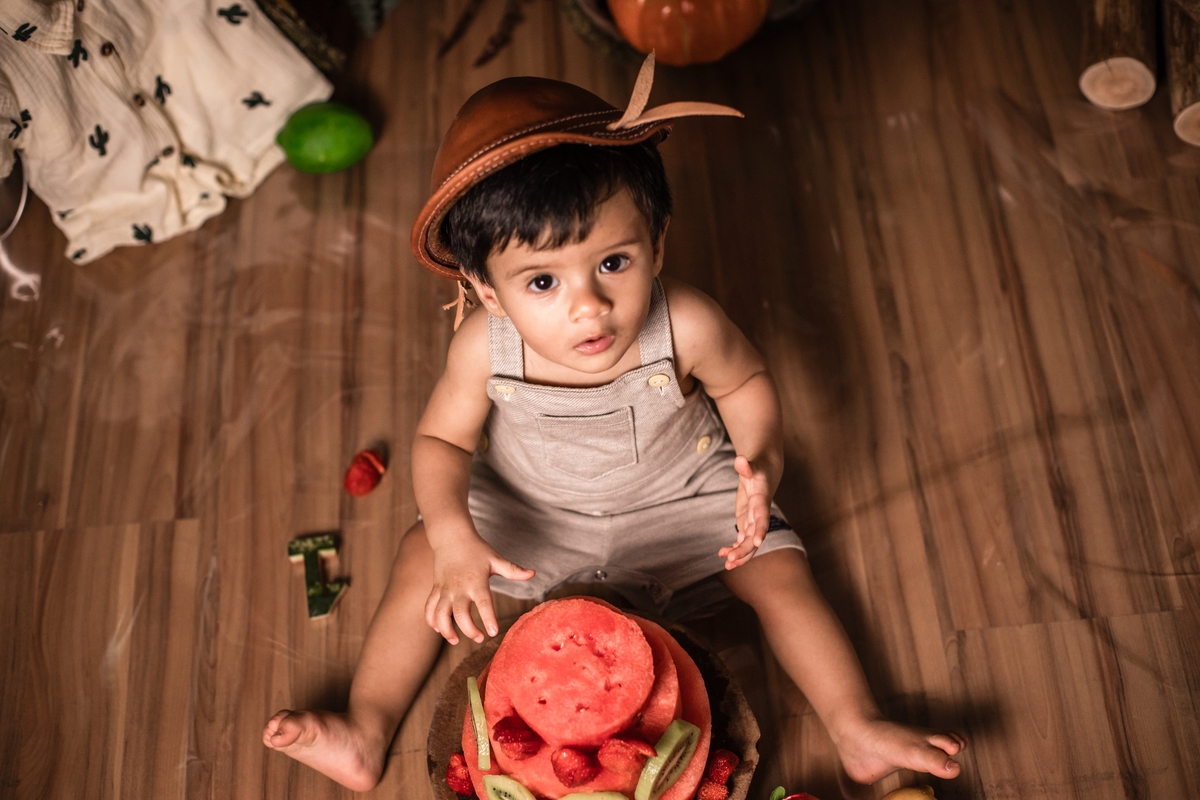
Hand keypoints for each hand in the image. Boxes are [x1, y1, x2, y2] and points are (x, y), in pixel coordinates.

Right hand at [426, 534, 533, 644]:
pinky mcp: (436, 588)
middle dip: (469, 630)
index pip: (484, 603)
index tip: (493, 632)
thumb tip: (533, 573)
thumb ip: (513, 570)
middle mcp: (459, 587)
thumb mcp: (496, 559)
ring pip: (440, 614)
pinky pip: (430, 607)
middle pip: (460, 614)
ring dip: (446, 630)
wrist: (451, 536)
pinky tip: (438, 629)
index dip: (488, 618)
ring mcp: (445, 589)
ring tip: (455, 640)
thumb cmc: (477, 549)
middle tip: (479, 638)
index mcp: (476, 582)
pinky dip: (431, 620)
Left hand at [719, 454, 771, 568]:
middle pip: (755, 536)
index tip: (758, 542)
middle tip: (730, 560)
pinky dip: (735, 548)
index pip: (763, 517)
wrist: (764, 473)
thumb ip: (746, 466)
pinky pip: (742, 539)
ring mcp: (753, 521)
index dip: (761, 529)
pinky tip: (724, 555)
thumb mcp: (751, 465)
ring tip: (727, 565)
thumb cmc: (757, 467)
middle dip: (744, 549)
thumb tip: (740, 460)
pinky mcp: (747, 523)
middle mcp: (759, 514)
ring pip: (749, 542)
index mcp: (762, 501)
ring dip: (740, 554)